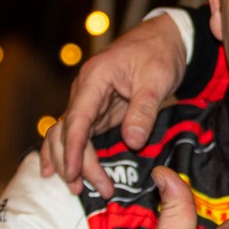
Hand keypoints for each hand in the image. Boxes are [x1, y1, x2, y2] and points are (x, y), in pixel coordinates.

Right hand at [39, 12, 189, 197]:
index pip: (76, 119)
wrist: (165, 39)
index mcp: (94, 79)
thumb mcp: (156, 80)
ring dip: (70, 162)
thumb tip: (132, 142)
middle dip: (74, 163)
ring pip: (68, 135)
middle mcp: (84, 91)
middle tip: (90, 190)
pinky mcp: (98, 111)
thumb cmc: (159, 54)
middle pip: (68, 132)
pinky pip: (79, 135)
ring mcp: (89, 102)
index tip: (72, 173)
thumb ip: (144, 110)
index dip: (72, 149)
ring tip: (77, 190)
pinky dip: (72, 153)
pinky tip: (63, 172)